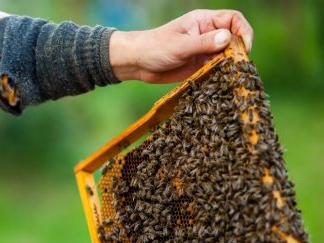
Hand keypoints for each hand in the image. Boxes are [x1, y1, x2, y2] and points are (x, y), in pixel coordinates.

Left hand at [109, 9, 253, 83]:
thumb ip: (203, 43)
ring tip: (231, 77)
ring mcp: (204, 50)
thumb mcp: (180, 45)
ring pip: (227, 56)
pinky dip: (221, 75)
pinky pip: (216, 69)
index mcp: (204, 21)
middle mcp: (207, 34)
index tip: (243, 48)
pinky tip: (221, 83)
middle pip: (234, 39)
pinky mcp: (200, 66)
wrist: (137, 63)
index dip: (243, 31)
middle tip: (238, 67)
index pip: (233, 19)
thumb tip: (228, 38)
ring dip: (231, 66)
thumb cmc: (155, 47)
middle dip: (239, 52)